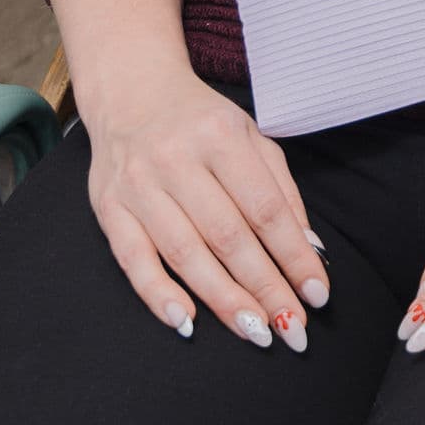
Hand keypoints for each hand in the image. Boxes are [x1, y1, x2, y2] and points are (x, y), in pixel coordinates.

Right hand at [79, 51, 329, 350]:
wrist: (131, 92)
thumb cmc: (201, 123)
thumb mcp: (251, 137)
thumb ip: (281, 190)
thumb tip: (309, 250)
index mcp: (220, 136)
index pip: (265, 208)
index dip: (293, 255)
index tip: (317, 293)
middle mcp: (176, 159)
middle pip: (227, 236)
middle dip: (264, 287)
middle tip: (291, 328)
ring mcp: (138, 185)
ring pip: (185, 254)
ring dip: (223, 299)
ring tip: (255, 332)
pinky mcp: (108, 208)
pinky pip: (133, 260)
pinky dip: (159, 295)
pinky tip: (187, 322)